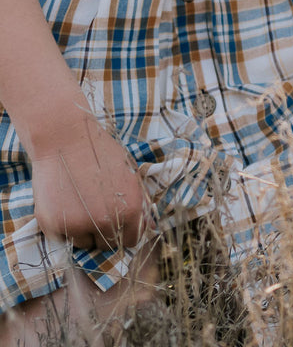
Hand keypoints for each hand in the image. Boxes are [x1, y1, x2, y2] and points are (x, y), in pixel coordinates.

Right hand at [32, 116, 147, 251]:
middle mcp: (106, 222)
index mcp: (131, 210)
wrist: (65, 137)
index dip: (122, 233)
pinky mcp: (53, 226)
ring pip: (83, 243)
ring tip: (77, 203)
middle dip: (101, 233)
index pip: (130, 240)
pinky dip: (63, 225)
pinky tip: (64, 202)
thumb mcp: (128, 173)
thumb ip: (138, 203)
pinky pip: (62, 237)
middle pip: (106, 246)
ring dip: (81, 230)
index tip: (115, 225)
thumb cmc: (99, 152)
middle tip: (93, 210)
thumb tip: (148, 226)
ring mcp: (78, 226)